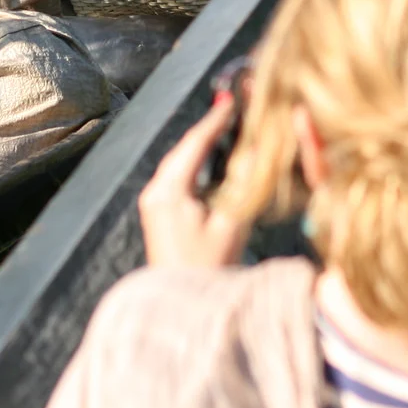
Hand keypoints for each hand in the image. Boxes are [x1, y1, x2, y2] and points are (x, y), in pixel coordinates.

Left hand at [138, 92, 250, 267]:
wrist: (181, 308)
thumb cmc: (209, 267)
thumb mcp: (232, 223)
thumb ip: (244, 182)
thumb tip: (255, 148)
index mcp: (170, 190)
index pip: (195, 143)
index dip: (216, 119)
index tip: (231, 99)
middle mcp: (155, 192)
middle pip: (183, 149)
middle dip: (207, 128)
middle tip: (230, 107)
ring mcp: (152, 204)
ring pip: (178, 162)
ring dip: (200, 145)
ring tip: (223, 128)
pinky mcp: (156, 215)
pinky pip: (176, 177)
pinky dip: (194, 163)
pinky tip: (209, 160)